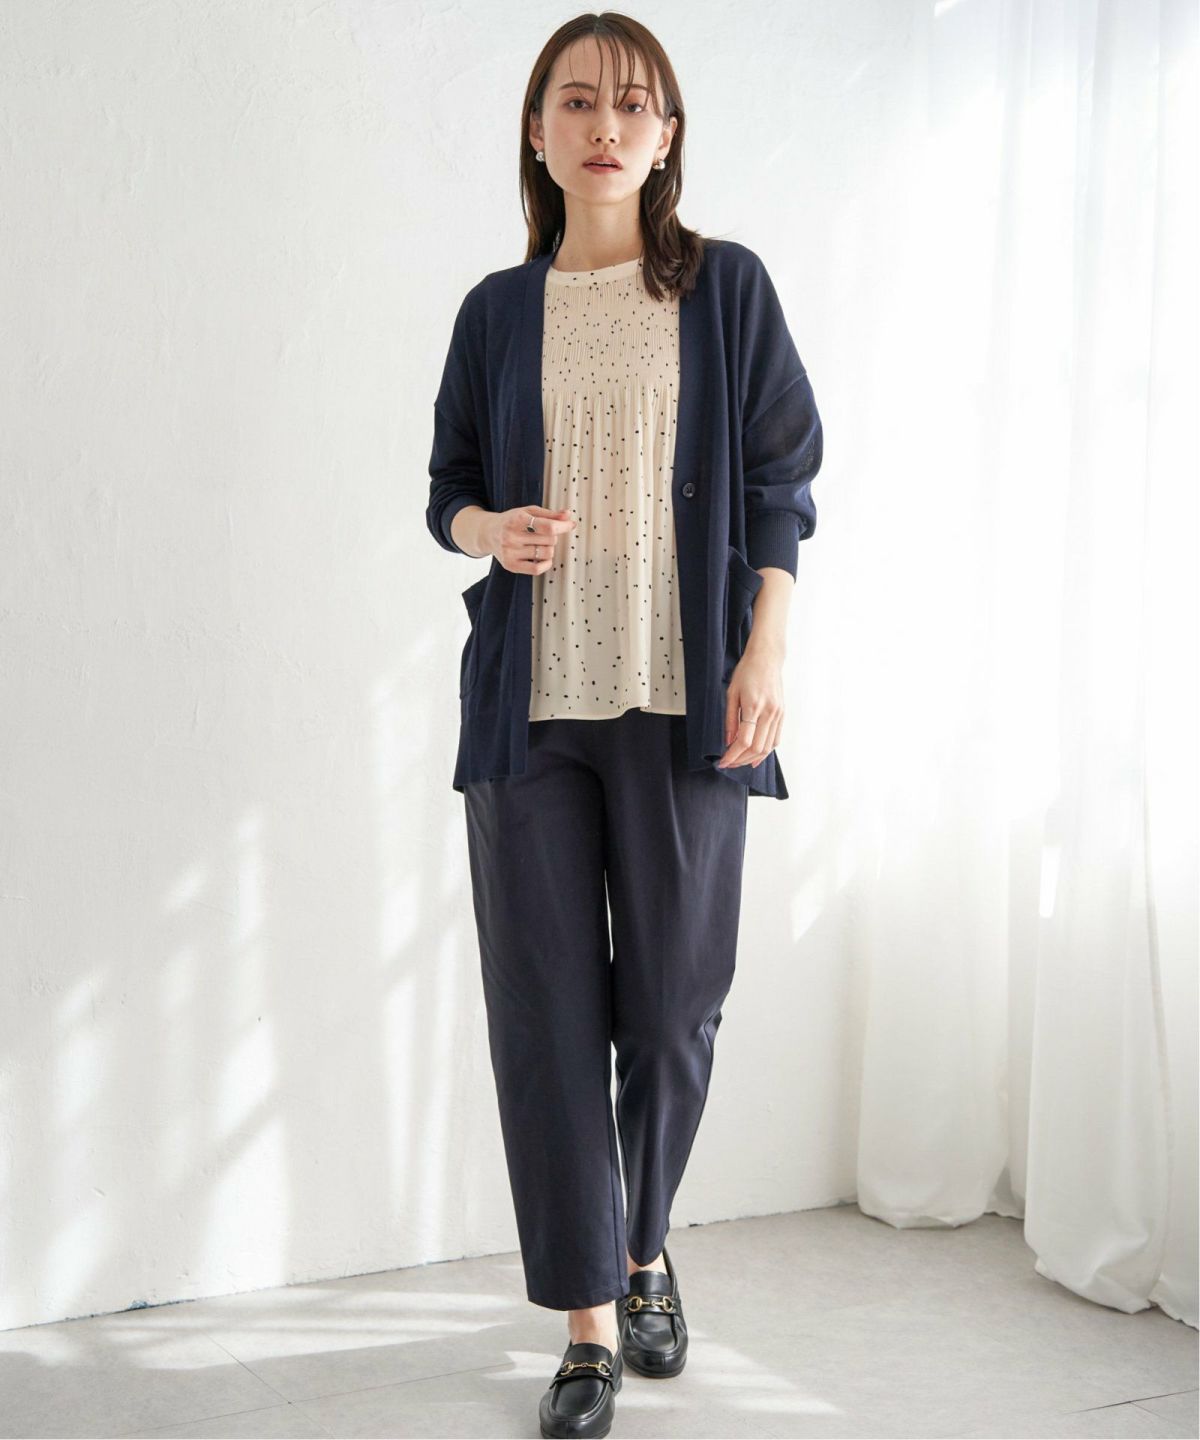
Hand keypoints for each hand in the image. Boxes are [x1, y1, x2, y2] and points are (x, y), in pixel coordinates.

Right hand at [488, 505, 577, 574]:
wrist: (487, 533)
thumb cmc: (511, 521)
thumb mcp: (528, 512)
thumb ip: (549, 514)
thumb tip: (568, 515)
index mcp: (517, 519)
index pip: (547, 526)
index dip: (562, 526)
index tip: (570, 525)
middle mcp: (511, 536)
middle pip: (549, 540)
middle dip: (552, 536)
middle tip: (544, 535)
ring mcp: (510, 552)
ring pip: (546, 554)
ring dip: (549, 549)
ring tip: (540, 544)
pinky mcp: (510, 565)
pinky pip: (537, 569)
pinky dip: (546, 563)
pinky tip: (541, 557)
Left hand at [717, 643, 783, 769]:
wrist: (766, 659)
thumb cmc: (747, 672)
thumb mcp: (731, 693)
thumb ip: (730, 719)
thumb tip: (728, 741)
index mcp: (754, 706)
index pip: (744, 741)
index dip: (732, 755)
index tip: (723, 762)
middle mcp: (769, 712)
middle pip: (756, 748)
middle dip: (741, 760)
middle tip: (729, 763)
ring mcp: (778, 714)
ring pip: (768, 747)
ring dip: (753, 759)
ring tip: (740, 761)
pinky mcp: (782, 714)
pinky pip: (776, 739)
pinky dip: (766, 751)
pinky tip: (756, 756)